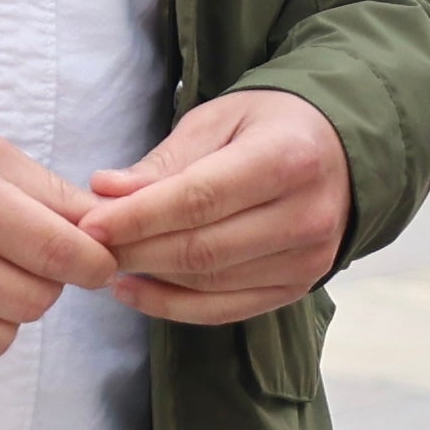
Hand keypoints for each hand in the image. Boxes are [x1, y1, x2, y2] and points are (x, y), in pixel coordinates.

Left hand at [87, 89, 352, 325]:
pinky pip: (225, 309)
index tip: (91, 223)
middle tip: (89, 247)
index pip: (200, 198)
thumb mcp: (220, 120)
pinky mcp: (298, 288)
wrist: (339, 151)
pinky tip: (136, 290)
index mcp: (288, 157)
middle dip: (136, 251)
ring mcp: (307, 260)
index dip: (140, 216)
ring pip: (210, 284)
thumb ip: (165, 161)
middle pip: (203, 249)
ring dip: (150, 279)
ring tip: (109, 262)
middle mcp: (306, 215)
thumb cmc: (272, 126)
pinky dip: (173, 306)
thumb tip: (106, 191)